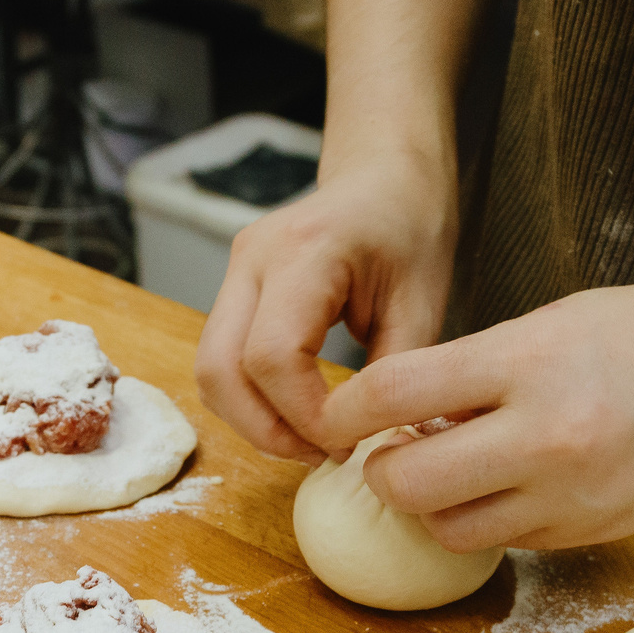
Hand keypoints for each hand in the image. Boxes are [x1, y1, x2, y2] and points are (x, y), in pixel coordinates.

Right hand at [194, 152, 457, 462]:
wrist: (385, 177)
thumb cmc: (411, 227)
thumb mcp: (424, 302)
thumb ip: (395, 375)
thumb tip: (374, 444)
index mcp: (305, 250)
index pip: (272, 356)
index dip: (303, 416)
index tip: (349, 441)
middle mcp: (253, 258)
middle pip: (220, 369)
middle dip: (264, 429)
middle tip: (320, 455)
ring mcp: (234, 272)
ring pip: (209, 372)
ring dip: (251, 421)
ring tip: (310, 441)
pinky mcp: (233, 290)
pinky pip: (220, 361)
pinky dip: (249, 400)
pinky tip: (296, 414)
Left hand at [314, 279, 633, 550]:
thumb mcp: (553, 321)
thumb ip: (474, 368)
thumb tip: (403, 415)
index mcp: (529, 363)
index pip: (394, 394)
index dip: (347, 409)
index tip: (340, 412)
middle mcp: (544, 437)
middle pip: (405, 481)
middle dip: (381, 468)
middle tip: (390, 448)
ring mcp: (568, 496)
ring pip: (446, 530)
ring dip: (428, 504)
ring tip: (448, 466)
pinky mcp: (587, 532)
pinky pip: (502, 542)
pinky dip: (482, 519)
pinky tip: (498, 483)